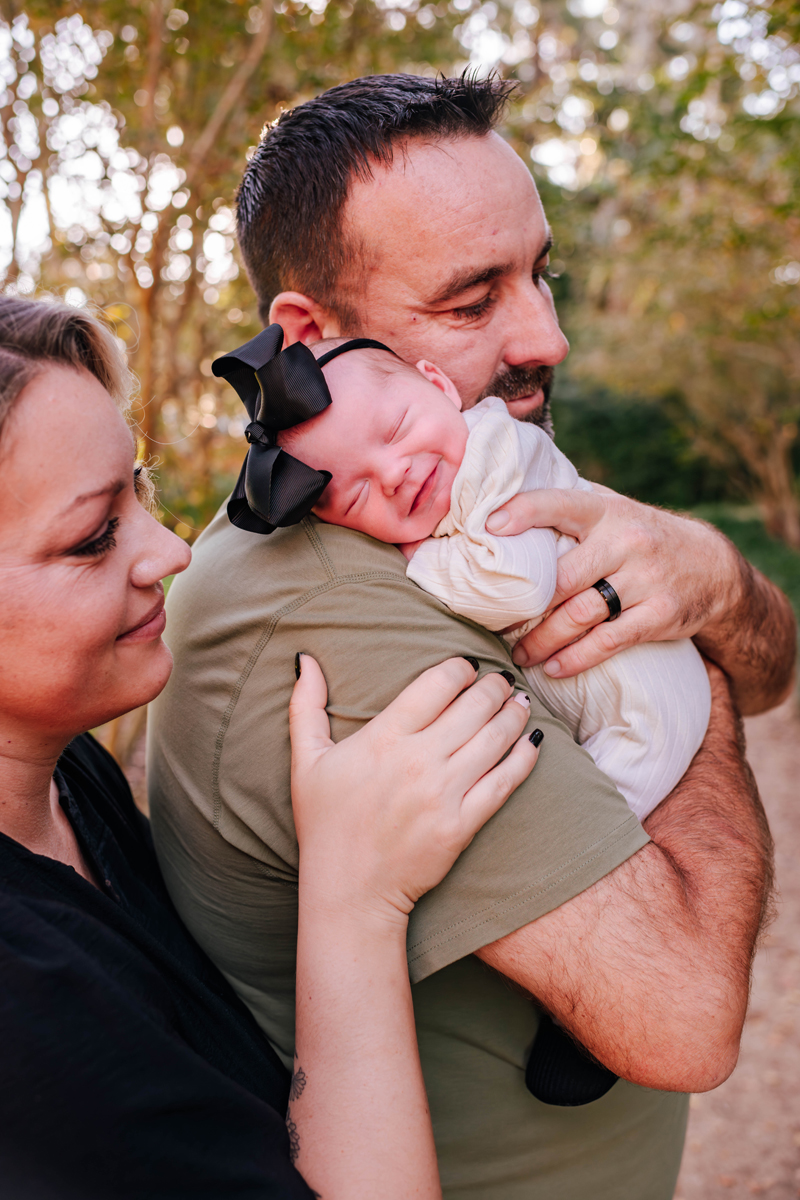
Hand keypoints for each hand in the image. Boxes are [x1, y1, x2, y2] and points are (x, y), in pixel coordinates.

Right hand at [289, 655, 538, 920]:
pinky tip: (531, 741)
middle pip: (474, 705)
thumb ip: (306, 705)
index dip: (460, 668)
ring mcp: (443, 794)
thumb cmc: (325, 824)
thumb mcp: (306, 760)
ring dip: (513, 712)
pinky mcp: (463, 824)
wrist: (349, 891)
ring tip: (519, 701)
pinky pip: (505, 782)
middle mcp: (418, 761)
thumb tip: (305, 659)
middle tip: (500, 680)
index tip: (468, 666)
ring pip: (495, 738)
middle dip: (493, 686)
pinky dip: (523, 757)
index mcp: (382, 738)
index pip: (436, 684)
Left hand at [485, 486, 741, 677]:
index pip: (560, 504)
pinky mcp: (660, 614)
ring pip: (581, 614)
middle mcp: (626, 542)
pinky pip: (609, 641)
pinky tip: (554, 667)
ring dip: (543, 639)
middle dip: (525, 606)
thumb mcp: (615, 508)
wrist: (712, 566)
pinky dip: (577, 658)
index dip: (524, 512)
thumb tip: (505, 498)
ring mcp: (645, 579)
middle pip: (563, 577)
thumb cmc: (643, 535)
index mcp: (607, 511)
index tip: (490, 527)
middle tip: (495, 624)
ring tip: (520, 653)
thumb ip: (571, 505)